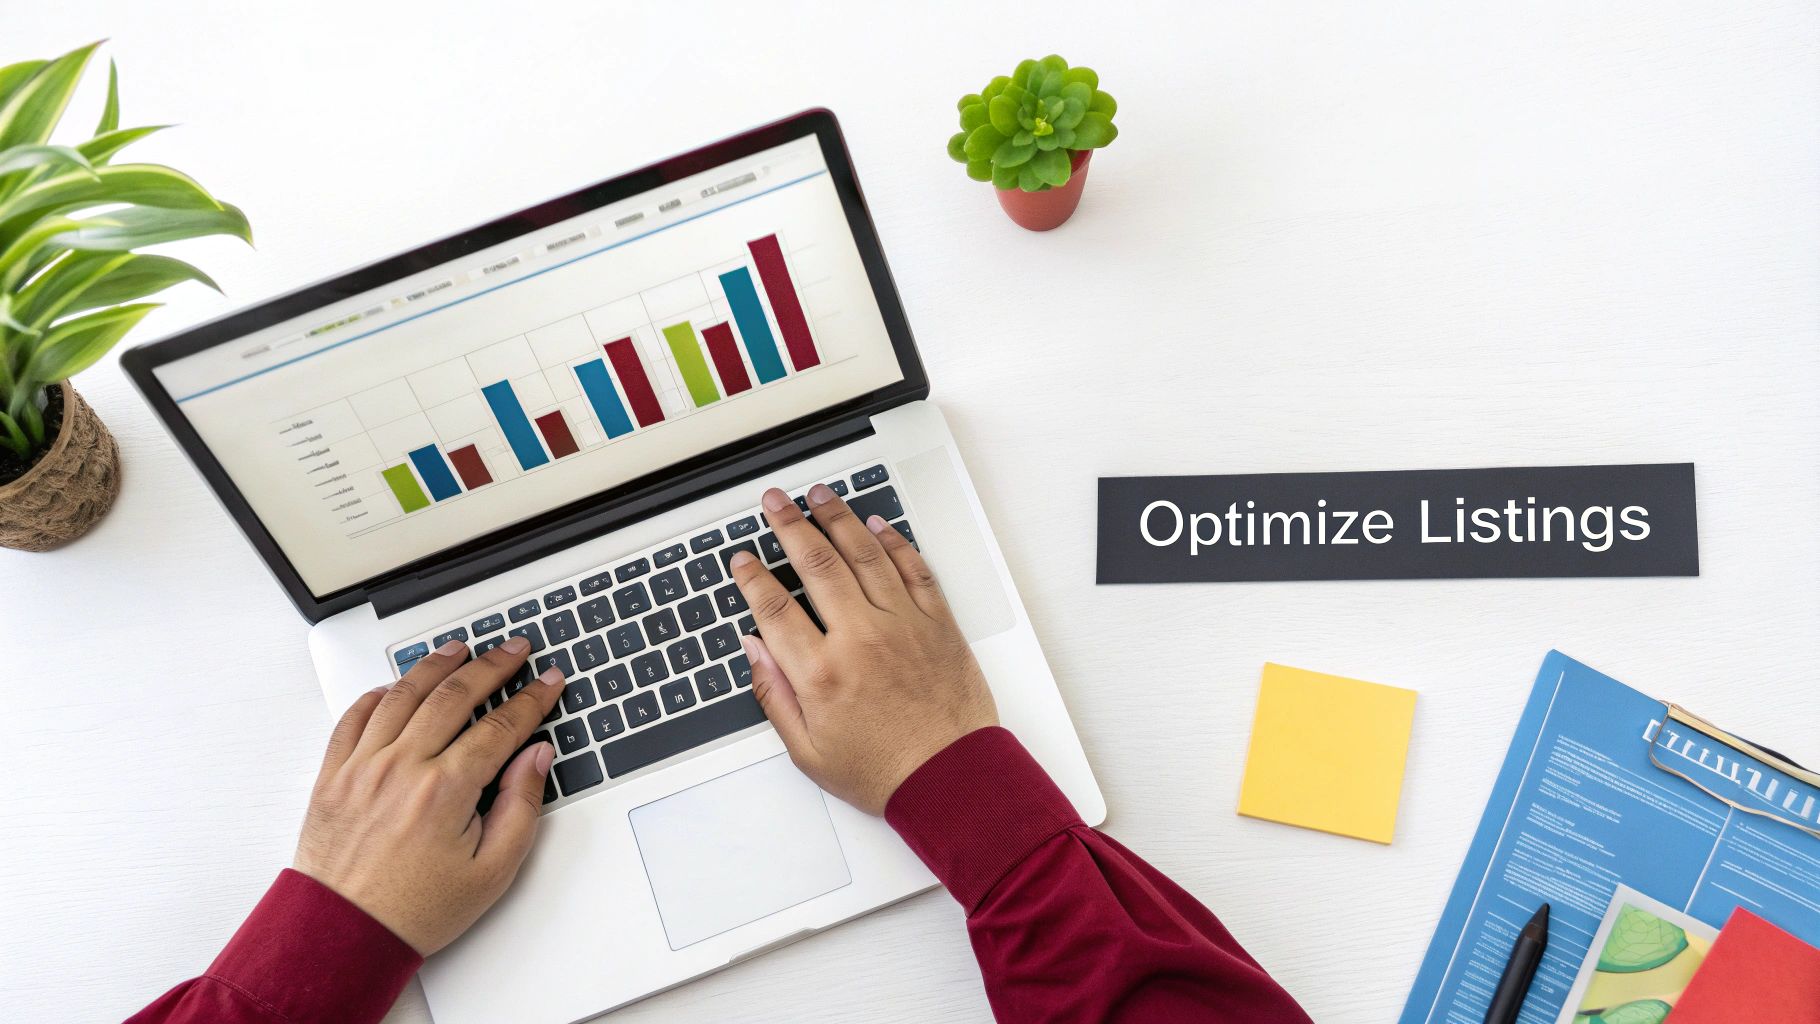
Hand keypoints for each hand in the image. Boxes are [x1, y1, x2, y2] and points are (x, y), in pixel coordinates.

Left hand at [293, 635, 562, 954]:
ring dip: (437, 664)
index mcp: (446, 790)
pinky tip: (396, 685)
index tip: (549, 682)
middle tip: (515, 650)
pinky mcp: (333, 774)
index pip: (502, 725)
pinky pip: (355, 716)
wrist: (342, 935)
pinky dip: (379, 693)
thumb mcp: (491, 872)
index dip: (533, 698)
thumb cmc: (414, 911)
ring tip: (460, 648)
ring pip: (404, 693)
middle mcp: (402, 767)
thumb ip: (521, 807)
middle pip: (455, 694)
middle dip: (493, 665)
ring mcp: (363, 766)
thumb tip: (536, 758)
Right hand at [729, 484, 997, 813]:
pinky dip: (893, 542)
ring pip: (865, 554)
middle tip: (774, 501)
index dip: (752, 577)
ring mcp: (902, 626)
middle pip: (816, 564)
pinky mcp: (936, 624)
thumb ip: (775, 695)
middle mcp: (861, 639)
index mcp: (821, 673)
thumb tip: (755, 649)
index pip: (774, 608)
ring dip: (838, 518)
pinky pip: (913, 569)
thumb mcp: (808, 751)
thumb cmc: (884, 771)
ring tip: (819, 496)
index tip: (743, 560)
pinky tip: (875, 525)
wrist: (952, 779)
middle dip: (789, 525)